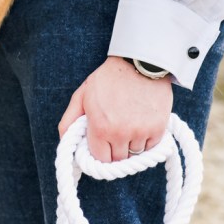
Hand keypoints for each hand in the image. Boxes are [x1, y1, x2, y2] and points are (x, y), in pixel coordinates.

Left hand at [57, 56, 172, 162]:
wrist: (139, 63)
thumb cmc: (107, 79)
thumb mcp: (81, 96)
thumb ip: (69, 121)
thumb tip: (65, 141)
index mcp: (100, 127)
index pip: (100, 158)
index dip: (99, 153)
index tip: (100, 146)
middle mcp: (121, 134)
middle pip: (118, 159)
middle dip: (114, 150)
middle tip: (114, 135)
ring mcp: (141, 132)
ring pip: (135, 155)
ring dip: (131, 145)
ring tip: (128, 126)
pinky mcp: (159, 129)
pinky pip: (151, 147)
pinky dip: (146, 141)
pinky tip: (140, 125)